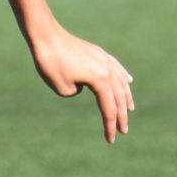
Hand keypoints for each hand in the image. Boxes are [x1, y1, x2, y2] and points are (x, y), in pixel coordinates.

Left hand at [28, 23, 134, 143]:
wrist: (46, 36)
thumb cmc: (51, 63)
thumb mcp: (63, 89)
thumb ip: (78, 91)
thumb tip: (85, 86)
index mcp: (100, 79)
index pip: (109, 108)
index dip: (110, 125)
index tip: (110, 140)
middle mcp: (107, 69)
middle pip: (118, 97)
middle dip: (121, 115)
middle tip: (123, 131)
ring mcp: (104, 59)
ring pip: (120, 82)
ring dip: (126, 97)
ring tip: (130, 110)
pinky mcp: (98, 53)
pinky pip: (116, 68)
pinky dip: (123, 77)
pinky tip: (128, 81)